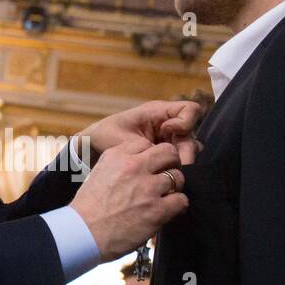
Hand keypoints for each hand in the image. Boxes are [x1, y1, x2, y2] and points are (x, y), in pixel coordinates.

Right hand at [70, 139, 188, 261]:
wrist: (83, 232)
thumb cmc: (88, 208)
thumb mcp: (98, 173)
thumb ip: (118, 165)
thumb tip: (137, 166)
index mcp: (116, 156)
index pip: (146, 144)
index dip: (151, 155)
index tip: (151, 165)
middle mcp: (133, 167)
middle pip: (168, 153)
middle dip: (171, 163)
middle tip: (167, 175)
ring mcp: (147, 188)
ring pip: (178, 177)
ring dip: (175, 187)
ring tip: (167, 196)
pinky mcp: (157, 210)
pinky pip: (181, 200)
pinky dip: (178, 206)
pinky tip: (169, 210)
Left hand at [77, 99, 201, 166]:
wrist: (93, 151)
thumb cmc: (106, 138)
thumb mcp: (126, 141)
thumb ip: (150, 148)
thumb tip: (174, 159)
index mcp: (158, 112)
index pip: (190, 110)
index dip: (185, 122)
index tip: (167, 132)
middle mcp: (167, 124)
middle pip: (192, 135)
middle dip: (186, 151)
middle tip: (177, 165)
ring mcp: (168, 140)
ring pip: (190, 149)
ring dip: (182, 160)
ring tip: (169, 171)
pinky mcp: (165, 154)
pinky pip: (181, 159)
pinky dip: (176, 167)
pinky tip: (166, 174)